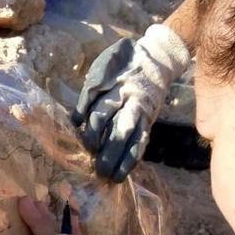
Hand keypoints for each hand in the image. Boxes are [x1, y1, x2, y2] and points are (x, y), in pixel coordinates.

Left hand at [72, 25, 190, 182]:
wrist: (158, 59)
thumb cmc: (124, 62)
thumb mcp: (107, 64)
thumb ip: (92, 85)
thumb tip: (76, 117)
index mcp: (110, 78)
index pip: (90, 97)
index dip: (81, 113)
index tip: (75, 126)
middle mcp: (124, 94)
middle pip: (105, 117)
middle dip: (94, 139)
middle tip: (87, 155)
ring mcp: (138, 109)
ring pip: (124, 134)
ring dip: (114, 156)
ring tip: (106, 175)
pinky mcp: (147, 120)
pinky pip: (140, 141)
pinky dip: (131, 159)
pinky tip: (122, 173)